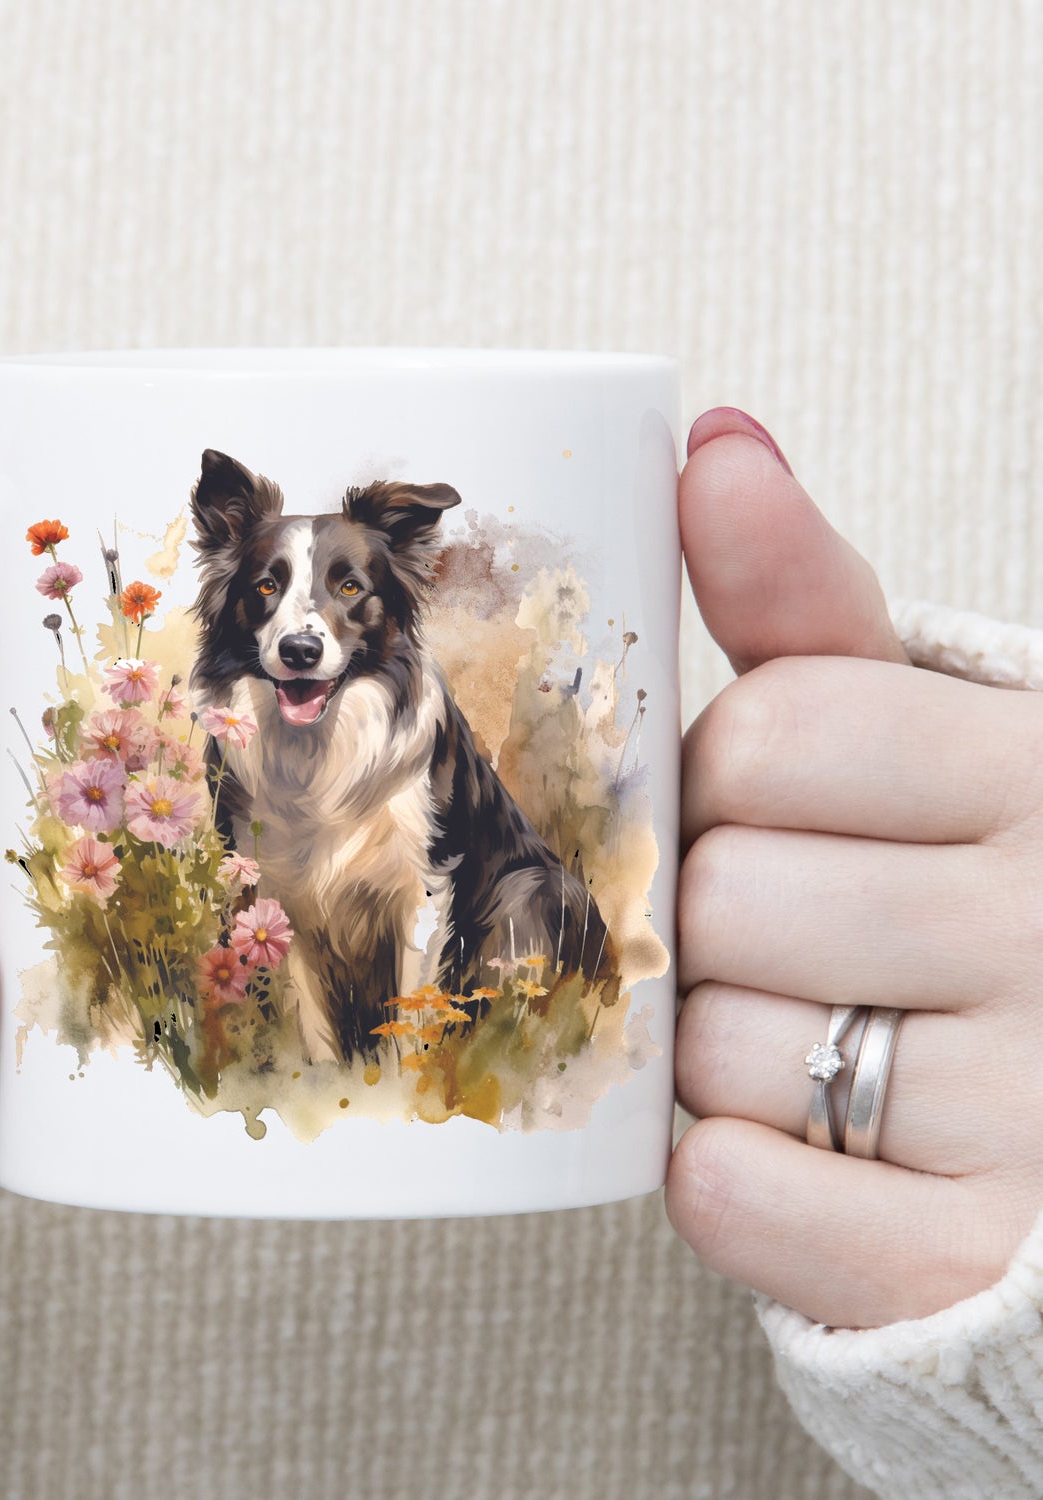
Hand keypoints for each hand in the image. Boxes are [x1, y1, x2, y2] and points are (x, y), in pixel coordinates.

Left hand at [665, 407, 1042, 1329]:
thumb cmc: (967, 883)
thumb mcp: (920, 726)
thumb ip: (807, 601)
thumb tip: (711, 440)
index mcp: (1041, 770)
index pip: (777, 732)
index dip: (725, 776)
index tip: (763, 805)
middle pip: (724, 894)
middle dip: (708, 914)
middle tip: (776, 935)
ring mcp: (1035, 1112)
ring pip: (716, 1049)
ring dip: (714, 1046)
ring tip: (804, 1035)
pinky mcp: (966, 1259)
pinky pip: (734, 1195)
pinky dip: (724, 1175)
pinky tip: (786, 1144)